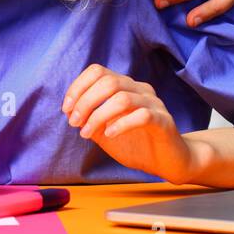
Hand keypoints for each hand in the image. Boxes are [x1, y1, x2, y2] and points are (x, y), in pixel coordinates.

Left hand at [62, 65, 199, 184]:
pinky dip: (121, 124)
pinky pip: (142, 116)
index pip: (98, 71)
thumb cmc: (136, 144)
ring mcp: (154, 104)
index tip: (66, 109)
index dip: (78, 87)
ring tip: (86, 133)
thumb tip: (68, 110)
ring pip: (122, 98)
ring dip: (98, 115)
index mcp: (126, 86)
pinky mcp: (164, 122)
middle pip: (108, 82)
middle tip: (74, 123)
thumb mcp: (104, 131)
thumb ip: (88, 118)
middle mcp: (140, 90)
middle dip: (85, 102)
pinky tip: (110, 135)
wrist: (168, 161)